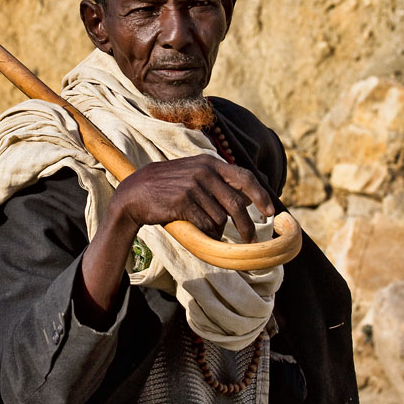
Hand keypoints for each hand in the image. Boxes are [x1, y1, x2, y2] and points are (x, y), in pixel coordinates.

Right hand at [108, 154, 274, 243]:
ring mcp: (193, 186)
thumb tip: (246, 199)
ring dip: (218, 231)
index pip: (245, 177)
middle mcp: (204, 171)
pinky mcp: (183, 202)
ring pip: (220, 218)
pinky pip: (206, 225)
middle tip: (250, 240)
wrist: (134, 193)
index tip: (270, 212)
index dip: (261, 196)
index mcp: (209, 162)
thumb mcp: (192, 174)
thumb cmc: (167, 187)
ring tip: (207, 231)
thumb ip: (217, 181)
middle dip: (246, 226)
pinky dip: (206, 234)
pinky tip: (199, 232)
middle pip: (237, 204)